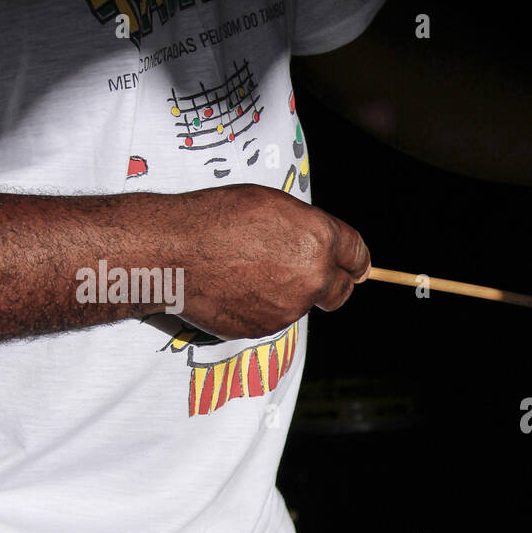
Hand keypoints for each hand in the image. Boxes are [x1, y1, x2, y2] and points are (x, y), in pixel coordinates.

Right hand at [172, 184, 369, 339]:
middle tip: (313, 274)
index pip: (358, 256)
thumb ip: (307, 228)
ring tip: (250, 269)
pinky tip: (235, 286)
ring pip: (303, 303)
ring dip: (289, 291)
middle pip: (341, 291)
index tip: (358, 267)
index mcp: (320, 240)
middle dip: (334, 284)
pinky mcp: (267, 328)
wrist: (173, 253)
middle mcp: (313, 277)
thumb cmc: (215, 218)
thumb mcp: (272, 204)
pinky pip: (273, 316)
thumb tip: (322, 245)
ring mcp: (291, 307)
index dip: (357, 260)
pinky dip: (262, 306)